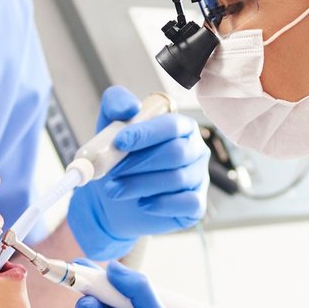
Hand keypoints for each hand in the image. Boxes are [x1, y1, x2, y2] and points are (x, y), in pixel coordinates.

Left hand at [67, 85, 208, 260]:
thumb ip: (116, 103)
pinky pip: (187, 203)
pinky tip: (142, 203)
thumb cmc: (118, 157)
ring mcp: (198, 176)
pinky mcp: (196, 204)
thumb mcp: (110, 125)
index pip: (171, 126)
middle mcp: (195, 149)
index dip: (146, 133)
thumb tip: (131, 107)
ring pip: (177, 178)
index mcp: (180, 126)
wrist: (114, 197)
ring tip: (115, 189)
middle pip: (176, 153)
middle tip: (113, 170)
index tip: (119, 142)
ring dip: (140, 184)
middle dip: (139, 163)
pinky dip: (161, 204)